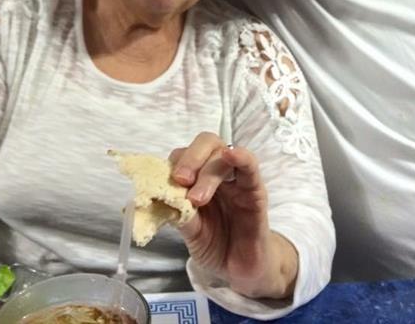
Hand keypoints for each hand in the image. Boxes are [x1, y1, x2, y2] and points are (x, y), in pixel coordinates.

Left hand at [169, 132, 297, 299]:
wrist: (241, 270)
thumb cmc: (216, 245)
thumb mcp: (191, 231)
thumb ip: (179, 213)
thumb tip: (158, 198)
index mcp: (199, 177)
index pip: (186, 154)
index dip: (174, 163)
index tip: (162, 182)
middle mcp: (219, 173)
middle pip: (206, 144)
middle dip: (190, 158)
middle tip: (180, 180)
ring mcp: (238, 179)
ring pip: (223, 154)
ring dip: (207, 171)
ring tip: (197, 199)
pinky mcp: (256, 191)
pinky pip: (251, 166)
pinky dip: (240, 157)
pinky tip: (230, 154)